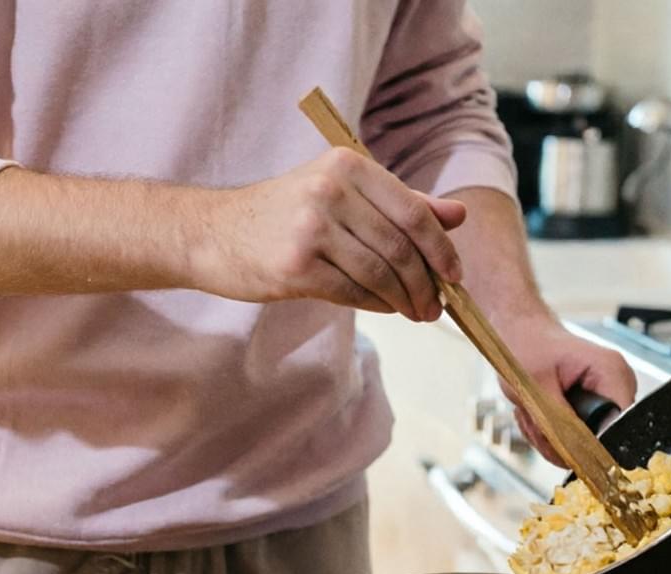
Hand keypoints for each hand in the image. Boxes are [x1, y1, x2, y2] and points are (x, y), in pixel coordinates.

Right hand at [198, 148, 465, 320]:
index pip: (414, 212)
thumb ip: (400, 202)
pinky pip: (354, 292)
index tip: (454, 275)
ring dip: (406, 299)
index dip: (442, 249)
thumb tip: (458, 216)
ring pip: (381, 273)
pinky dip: (377, 305)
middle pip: (401, 247)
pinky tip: (385, 308)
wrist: (212, 232)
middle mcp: (331, 190)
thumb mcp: (342, 193)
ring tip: (416, 312)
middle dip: (426, 283)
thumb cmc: (283, 215)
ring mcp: (311, 227)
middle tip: (436, 306)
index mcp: (348, 164)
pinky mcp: (296, 265)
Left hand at [497, 314, 636, 466]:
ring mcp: (606, 398)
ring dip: (550, 437)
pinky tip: (537, 413)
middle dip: (560, 441)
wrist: (522, 335)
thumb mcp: (537, 388)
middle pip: (600, 441)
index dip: (590, 445)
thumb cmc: (527, 347)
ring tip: (532, 412)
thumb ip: (558, 422)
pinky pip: (576, 438)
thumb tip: (575, 453)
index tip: (560, 442)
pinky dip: (550, 433)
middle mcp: (617, 386)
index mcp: (611, 372)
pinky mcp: (594, 407)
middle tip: (534, 419)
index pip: (620, 428)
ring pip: (583, 445)